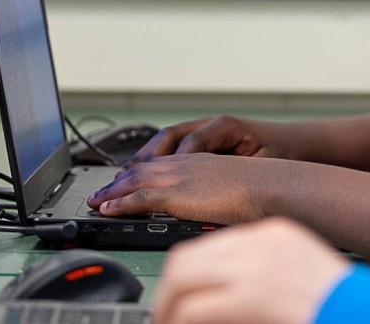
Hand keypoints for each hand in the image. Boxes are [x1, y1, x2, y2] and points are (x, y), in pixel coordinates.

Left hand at [88, 154, 274, 224]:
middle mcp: (186, 162)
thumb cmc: (266, 187)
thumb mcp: (238, 182)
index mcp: (201, 159)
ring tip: (96, 201)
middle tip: (103, 190)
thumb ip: (220, 189)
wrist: (273, 184)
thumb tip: (217, 202)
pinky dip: (119, 202)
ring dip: (112, 191)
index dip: (141, 170)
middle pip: (144, 167)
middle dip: (120, 179)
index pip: (163, 161)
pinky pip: (139, 197)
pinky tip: (107, 209)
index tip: (127, 179)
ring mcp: (180, 175)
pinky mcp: (177, 192)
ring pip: (135, 179)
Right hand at [124, 116, 284, 167]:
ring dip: (143, 159)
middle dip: (145, 161)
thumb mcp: (264, 164)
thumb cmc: (280, 152)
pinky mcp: (201, 140)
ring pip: (164, 141)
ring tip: (121, 178)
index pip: (191, 143)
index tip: (156, 182)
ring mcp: (204, 128)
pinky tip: (139, 174)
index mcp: (226, 126)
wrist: (291, 142)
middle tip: (121, 182)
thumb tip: (218, 188)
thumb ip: (239, 174)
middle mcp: (211, 124)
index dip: (172, 162)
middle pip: (169, 138)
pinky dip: (154, 160)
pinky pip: (170, 147)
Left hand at [154, 218, 351, 323]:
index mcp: (274, 234)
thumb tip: (224, 295)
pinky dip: (178, 320)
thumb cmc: (339, 300)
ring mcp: (255, 268)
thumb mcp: (297, 274)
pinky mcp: (251, 297)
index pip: (211, 246)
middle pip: (187, 257)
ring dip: (169, 306)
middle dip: (170, 288)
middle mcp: (260, 243)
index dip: (188, 273)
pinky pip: (193, 308)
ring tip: (168, 322)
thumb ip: (262, 275)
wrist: (366, 308)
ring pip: (182, 279)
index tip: (182, 295)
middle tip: (167, 313)